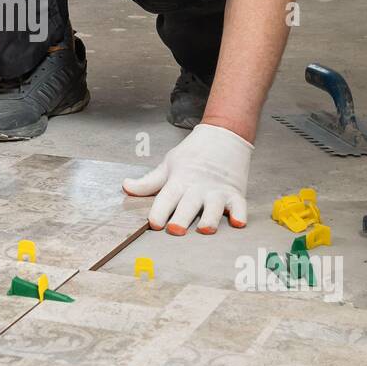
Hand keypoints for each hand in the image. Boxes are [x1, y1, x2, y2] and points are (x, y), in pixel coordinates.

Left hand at [123, 123, 251, 234]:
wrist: (223, 135)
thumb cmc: (193, 153)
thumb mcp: (168, 165)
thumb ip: (149, 182)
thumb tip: (126, 187)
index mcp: (179, 180)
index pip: (166, 198)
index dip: (159, 211)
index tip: (154, 223)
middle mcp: (198, 187)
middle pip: (189, 205)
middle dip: (182, 218)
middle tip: (175, 231)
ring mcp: (218, 191)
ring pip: (214, 207)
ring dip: (210, 218)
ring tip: (205, 229)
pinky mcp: (235, 193)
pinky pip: (239, 206)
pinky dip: (240, 214)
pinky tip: (238, 223)